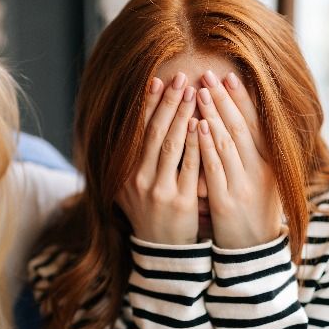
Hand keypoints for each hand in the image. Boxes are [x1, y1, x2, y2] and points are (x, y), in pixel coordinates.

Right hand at [117, 72, 202, 243]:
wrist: (163, 250)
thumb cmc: (152, 211)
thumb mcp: (133, 187)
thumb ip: (135, 158)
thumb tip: (137, 121)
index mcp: (125, 172)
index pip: (136, 130)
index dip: (147, 104)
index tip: (157, 80)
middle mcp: (137, 179)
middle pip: (154, 133)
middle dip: (167, 103)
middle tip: (180, 78)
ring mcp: (158, 190)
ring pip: (171, 146)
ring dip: (182, 116)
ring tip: (194, 92)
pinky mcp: (179, 201)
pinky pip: (189, 167)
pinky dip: (195, 144)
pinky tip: (202, 124)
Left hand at [195, 70, 282, 248]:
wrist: (252, 253)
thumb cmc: (251, 212)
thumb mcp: (259, 181)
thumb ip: (250, 155)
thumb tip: (233, 121)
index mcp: (268, 164)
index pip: (254, 124)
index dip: (241, 100)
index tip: (228, 77)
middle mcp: (258, 171)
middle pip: (240, 127)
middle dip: (223, 99)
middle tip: (208, 75)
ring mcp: (243, 186)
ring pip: (228, 143)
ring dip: (213, 114)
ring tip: (199, 91)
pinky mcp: (226, 202)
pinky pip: (215, 168)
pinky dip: (206, 145)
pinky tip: (197, 126)